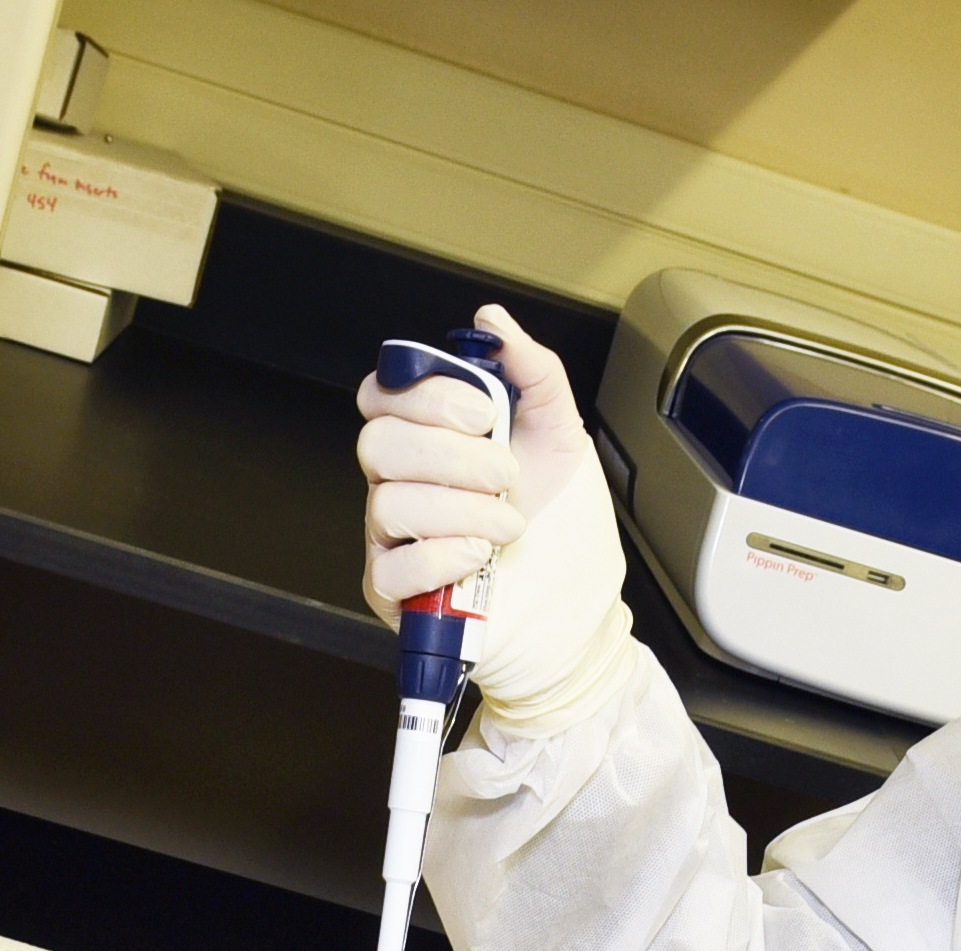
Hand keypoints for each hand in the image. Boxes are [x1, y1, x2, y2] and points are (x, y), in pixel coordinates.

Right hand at [356, 306, 633, 731]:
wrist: (580, 618)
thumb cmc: (564, 536)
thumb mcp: (562, 438)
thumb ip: (531, 372)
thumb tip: (492, 322)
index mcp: (431, 441)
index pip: (384, 395)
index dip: (429, 397)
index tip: (483, 413)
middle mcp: (404, 485)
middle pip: (379, 443)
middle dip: (456, 456)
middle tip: (507, 476)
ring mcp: (393, 540)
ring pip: (391, 502)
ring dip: (466, 510)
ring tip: (510, 525)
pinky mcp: (394, 595)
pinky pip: (391, 566)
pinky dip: (442, 556)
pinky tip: (479, 558)